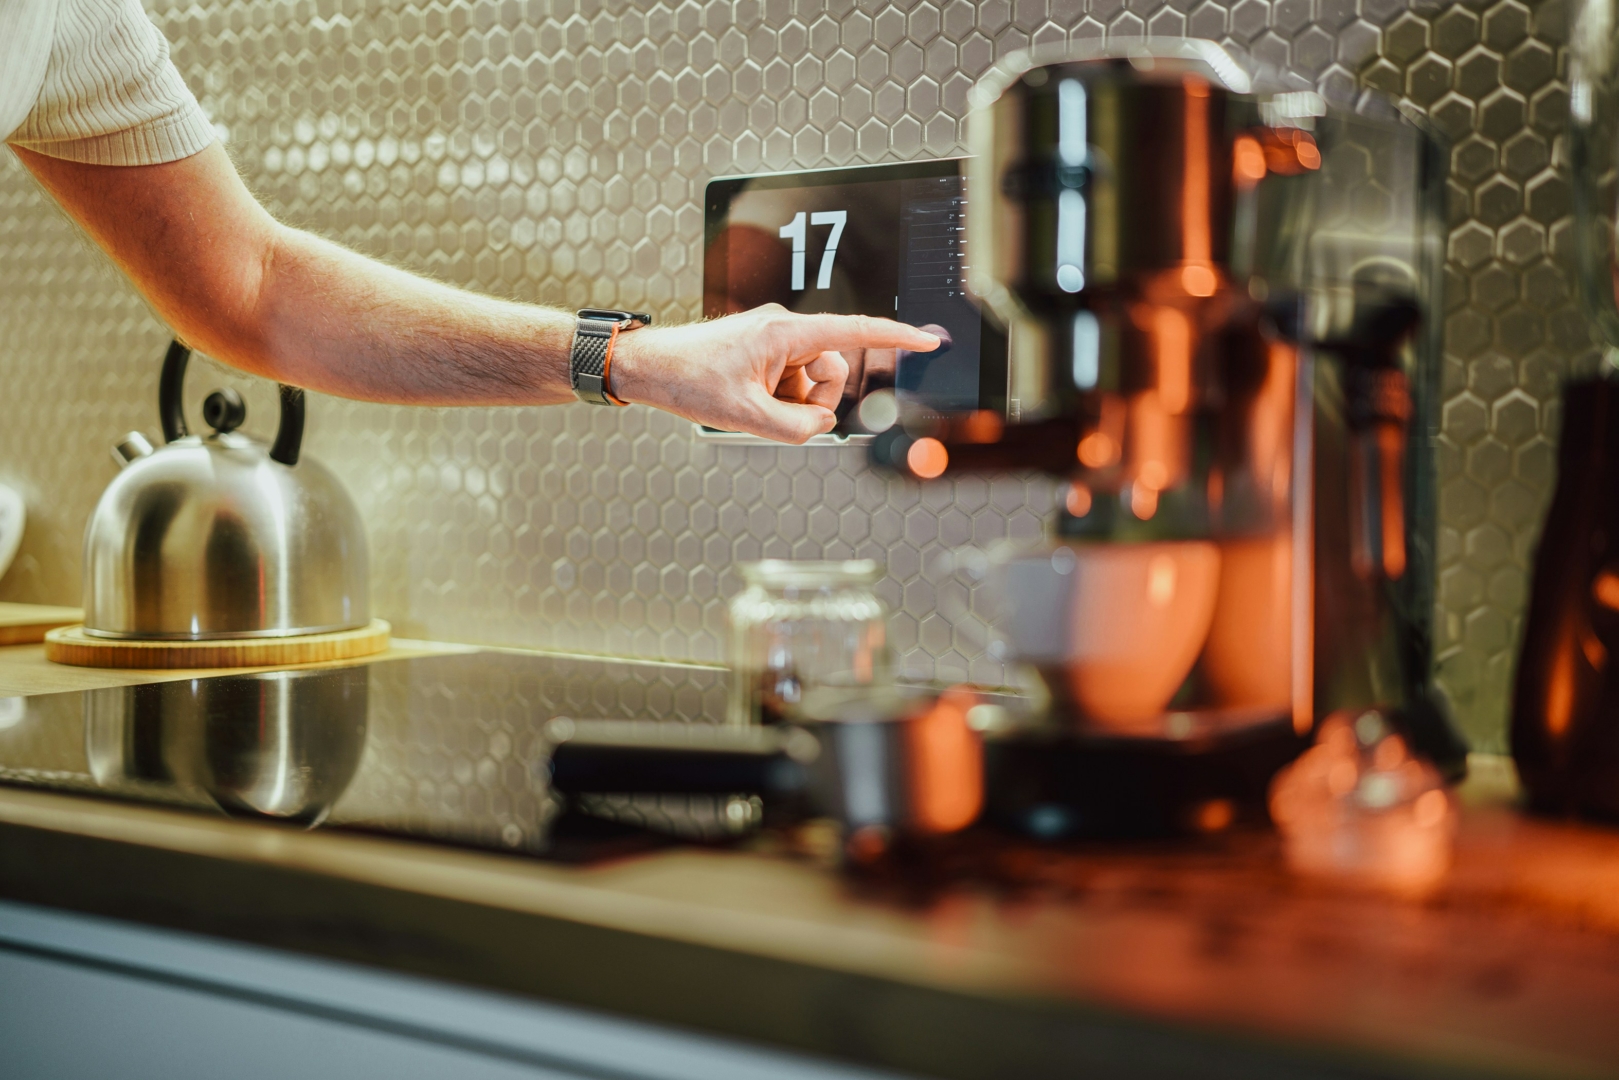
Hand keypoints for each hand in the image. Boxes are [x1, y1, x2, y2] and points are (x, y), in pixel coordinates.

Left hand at [611, 305, 940, 443]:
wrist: (648, 367)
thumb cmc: (687, 380)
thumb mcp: (747, 417)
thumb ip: (797, 428)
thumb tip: (821, 424)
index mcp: (786, 333)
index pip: (854, 332)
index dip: (895, 338)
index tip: (927, 340)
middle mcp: (784, 330)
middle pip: (830, 371)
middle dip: (811, 400)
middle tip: (772, 413)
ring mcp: (773, 340)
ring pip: (809, 381)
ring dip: (790, 402)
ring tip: (752, 405)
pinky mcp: (763, 350)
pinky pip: (789, 380)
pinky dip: (776, 398)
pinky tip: (746, 400)